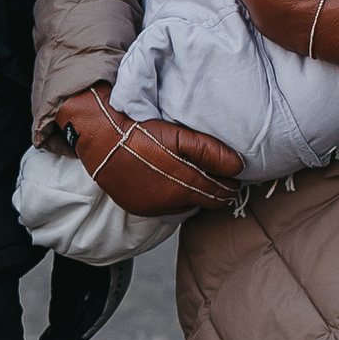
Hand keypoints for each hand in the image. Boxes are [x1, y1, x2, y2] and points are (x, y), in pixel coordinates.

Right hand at [49, 88, 241, 214]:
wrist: (100, 138)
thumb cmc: (139, 132)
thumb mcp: (178, 135)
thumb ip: (210, 152)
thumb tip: (239, 166)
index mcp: (183, 185)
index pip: (218, 194)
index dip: (229, 186)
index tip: (234, 178)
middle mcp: (169, 202)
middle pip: (204, 202)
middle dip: (215, 192)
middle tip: (221, 179)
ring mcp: (152, 207)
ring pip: (184, 206)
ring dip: (193, 195)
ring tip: (194, 177)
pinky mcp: (137, 207)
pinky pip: (163, 207)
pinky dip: (172, 197)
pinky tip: (169, 182)